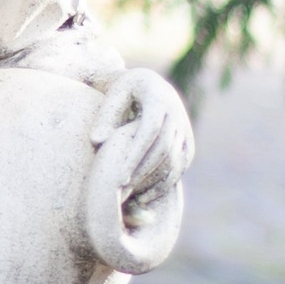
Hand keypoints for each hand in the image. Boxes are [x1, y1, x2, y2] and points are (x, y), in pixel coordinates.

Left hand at [85, 68, 191, 275]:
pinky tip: (149, 195)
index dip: (136, 155)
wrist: (147, 84)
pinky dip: (168, 181)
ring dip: (157, 181)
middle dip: (144, 172)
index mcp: (158, 97)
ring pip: (176, 159)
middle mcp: (177, 112)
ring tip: (135, 199)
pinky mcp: (188, 140)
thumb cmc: (122, 91)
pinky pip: (182, 164)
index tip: (119, 177)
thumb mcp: (111, 96)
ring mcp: (185, 127)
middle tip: (124, 191)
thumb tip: (96, 141)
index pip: (149, 130)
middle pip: (164, 148)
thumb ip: (104, 117)